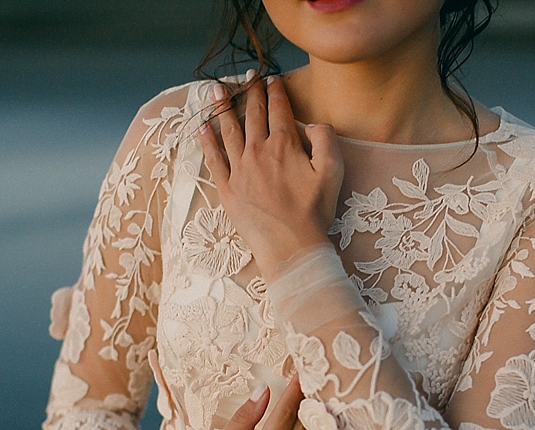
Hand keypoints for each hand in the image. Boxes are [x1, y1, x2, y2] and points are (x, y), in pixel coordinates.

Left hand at [198, 74, 343, 278]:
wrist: (290, 246)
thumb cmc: (314, 212)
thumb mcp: (333, 171)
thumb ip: (325, 139)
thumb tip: (313, 123)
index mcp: (284, 145)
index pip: (279, 110)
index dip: (276, 91)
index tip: (273, 79)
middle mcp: (258, 151)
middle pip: (253, 114)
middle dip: (252, 92)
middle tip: (249, 77)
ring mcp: (239, 169)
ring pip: (228, 130)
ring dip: (223, 107)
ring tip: (217, 90)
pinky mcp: (227, 188)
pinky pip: (213, 159)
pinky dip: (206, 141)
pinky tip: (201, 127)